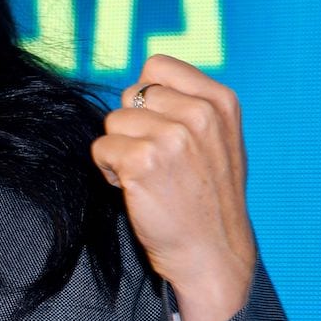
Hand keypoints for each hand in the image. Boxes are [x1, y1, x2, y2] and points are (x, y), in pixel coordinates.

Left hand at [91, 54, 256, 320]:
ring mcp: (172, 136)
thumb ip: (190, 104)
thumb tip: (144, 82)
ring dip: (120, 149)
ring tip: (149, 176)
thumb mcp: (220, 140)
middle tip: (157, 161)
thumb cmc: (211, 198)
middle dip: (133, 125)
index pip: (156, 65)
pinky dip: (109, 170)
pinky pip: (100, 148)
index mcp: (220, 101)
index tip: (160, 126)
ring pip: (113, 121)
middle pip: (130, 94)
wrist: (213, 255)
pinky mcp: (143, 161)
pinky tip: (135, 189)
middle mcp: (199, 113)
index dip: (146, 96)